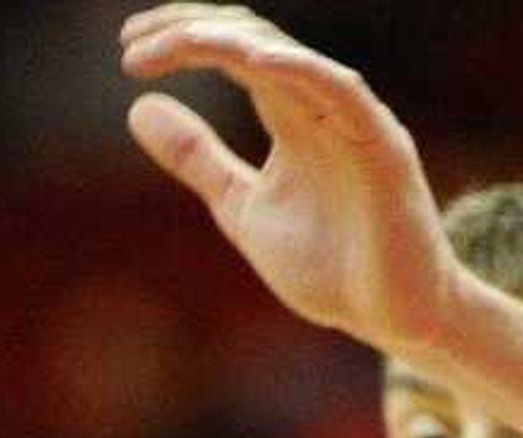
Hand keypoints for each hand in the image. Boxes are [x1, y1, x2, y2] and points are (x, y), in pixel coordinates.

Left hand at [119, 6, 465, 358]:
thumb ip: (198, 159)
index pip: (234, 51)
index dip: (183, 39)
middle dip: (191, 30)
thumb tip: (138, 106)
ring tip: (178, 41)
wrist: (394, 321)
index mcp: (292, 115)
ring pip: (289, 56)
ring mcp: (355, 122)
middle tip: (133, 42)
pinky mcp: (382, 147)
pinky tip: (250, 62)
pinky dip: (298, 70)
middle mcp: (323, 106)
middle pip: (254, 39)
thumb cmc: (333, 269)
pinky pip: (340, 91)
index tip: (129, 51)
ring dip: (230, 41)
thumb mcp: (243, 208)